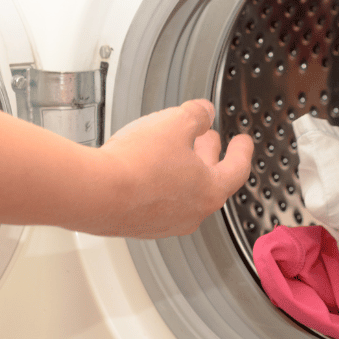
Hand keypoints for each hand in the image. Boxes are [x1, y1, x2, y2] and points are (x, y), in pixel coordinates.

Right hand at [78, 99, 252, 237]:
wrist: (94, 193)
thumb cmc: (137, 164)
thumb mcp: (175, 123)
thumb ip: (196, 115)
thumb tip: (204, 112)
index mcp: (210, 191)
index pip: (237, 169)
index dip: (242, 150)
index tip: (243, 142)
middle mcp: (191, 214)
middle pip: (209, 181)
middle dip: (209, 155)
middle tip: (208, 139)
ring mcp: (164, 223)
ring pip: (182, 192)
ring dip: (181, 169)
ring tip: (172, 150)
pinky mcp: (139, 225)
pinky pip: (156, 201)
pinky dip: (158, 182)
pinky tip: (145, 168)